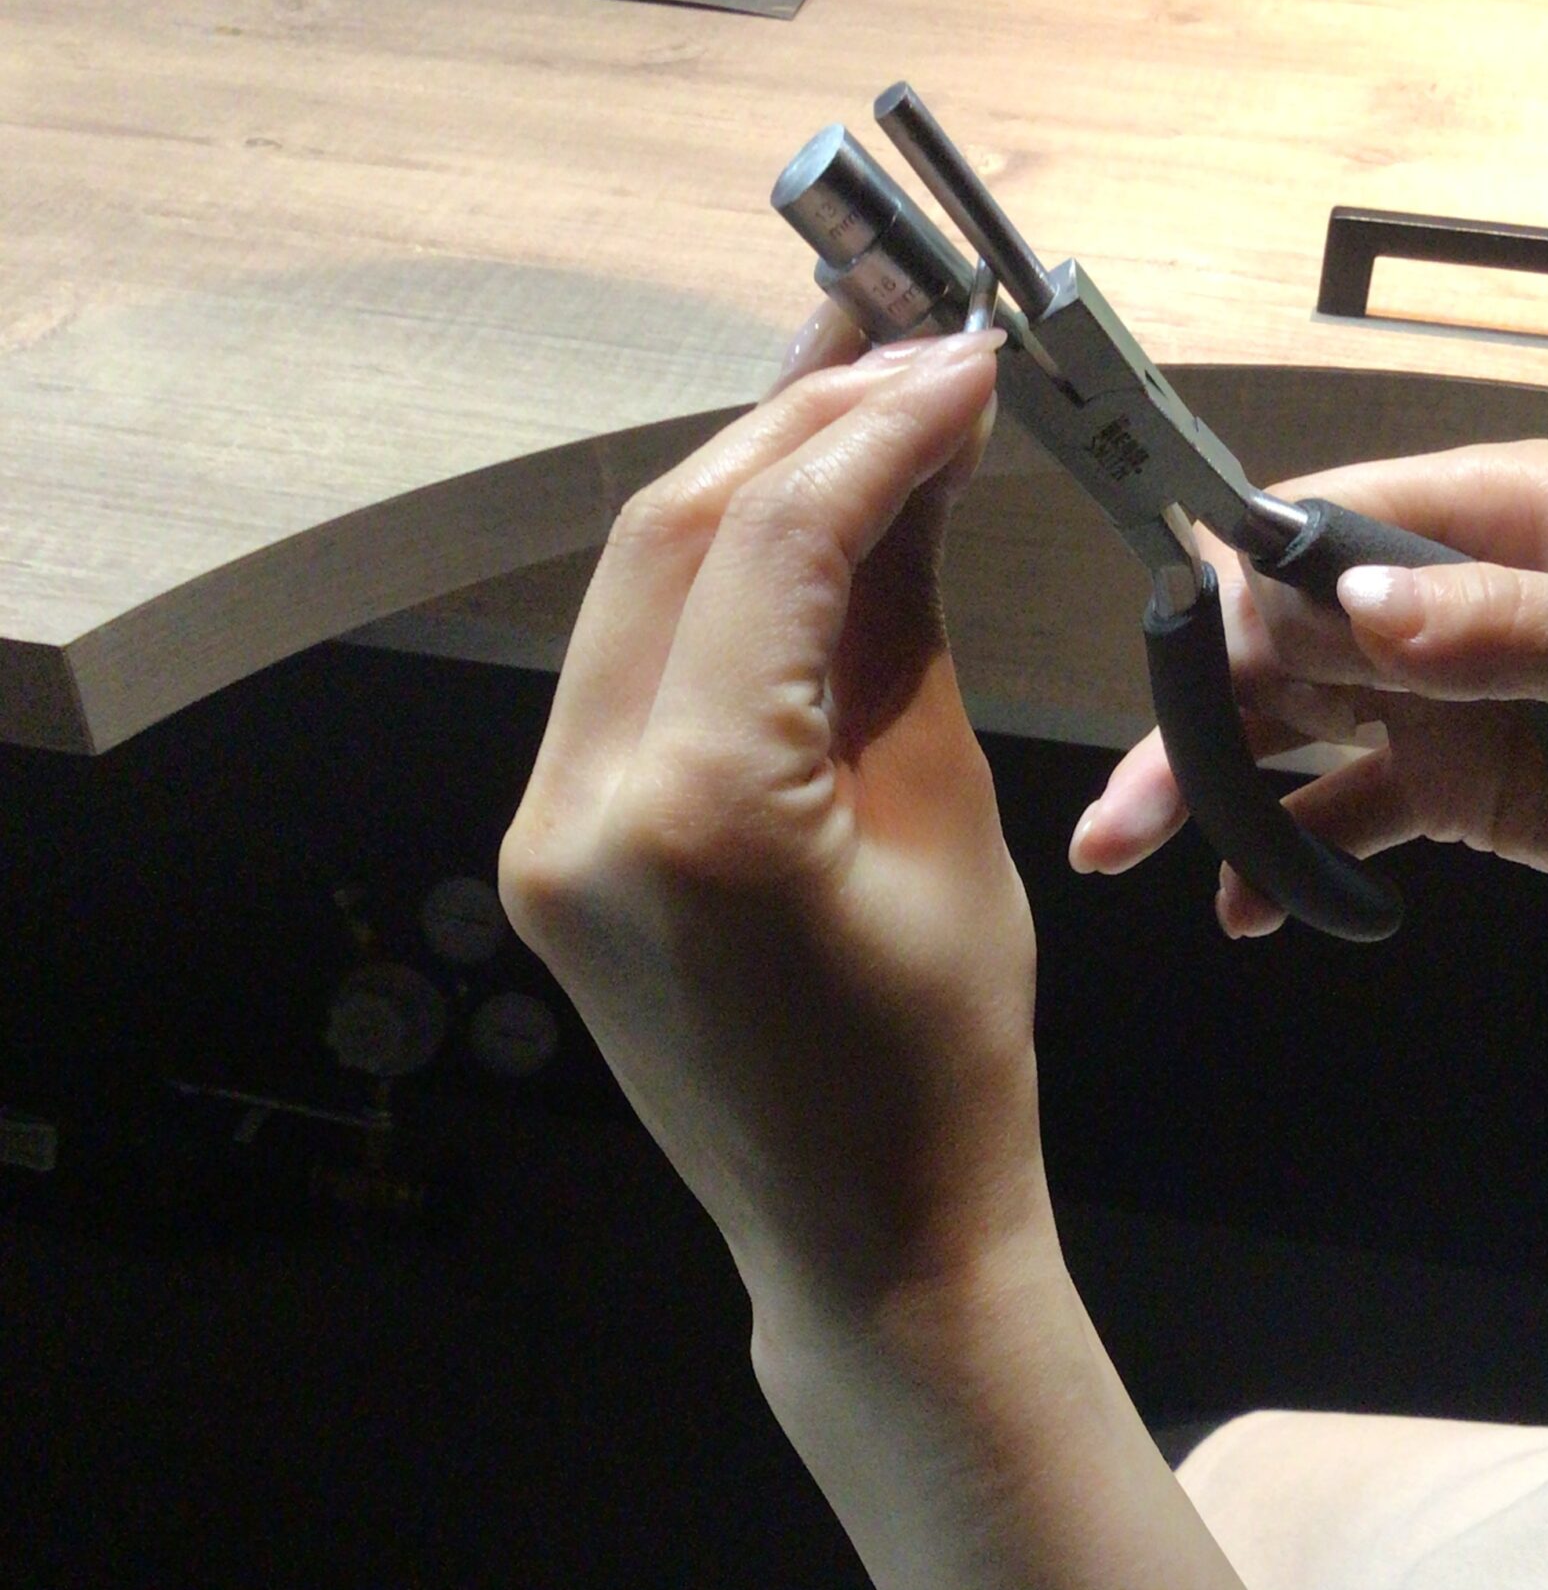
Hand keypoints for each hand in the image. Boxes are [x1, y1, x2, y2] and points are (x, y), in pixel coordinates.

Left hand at [499, 322, 1049, 1312]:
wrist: (863, 1241)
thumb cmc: (946, 1068)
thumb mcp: (947, 822)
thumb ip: (904, 623)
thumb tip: (912, 459)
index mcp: (696, 815)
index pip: (773, 540)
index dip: (875, 424)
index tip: (964, 358)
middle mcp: (578, 808)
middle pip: (672, 535)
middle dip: (798, 423)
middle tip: (911, 349)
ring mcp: (541, 830)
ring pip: (634, 587)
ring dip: (746, 487)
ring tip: (862, 406)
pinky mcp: (547, 847)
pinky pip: (626, 667)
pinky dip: (711, 585)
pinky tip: (794, 529)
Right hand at [1070, 439, 1547, 941]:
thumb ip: (1513, 630)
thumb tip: (1358, 607)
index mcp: (1500, 515)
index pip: (1326, 526)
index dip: (1239, 591)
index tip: (1176, 667)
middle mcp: (1450, 595)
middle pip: (1281, 638)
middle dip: (1193, 716)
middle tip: (1125, 815)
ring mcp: (1444, 694)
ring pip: (1291, 728)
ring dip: (1212, 788)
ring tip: (1130, 854)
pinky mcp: (1454, 785)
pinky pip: (1345, 815)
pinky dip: (1288, 856)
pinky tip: (1248, 911)